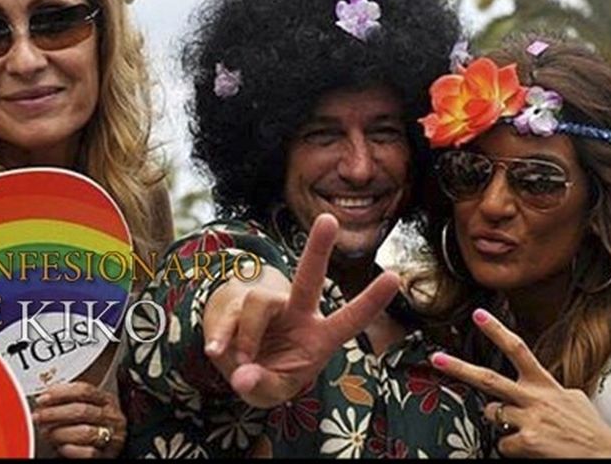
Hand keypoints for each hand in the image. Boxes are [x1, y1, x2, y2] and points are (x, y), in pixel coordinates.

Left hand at [32, 382, 125, 457]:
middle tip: (39, 416)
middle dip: (55, 413)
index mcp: (107, 401)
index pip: (85, 390)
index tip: (43, 398)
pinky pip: (88, 453)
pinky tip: (61, 447)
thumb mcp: (87, 410)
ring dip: (60, 433)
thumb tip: (44, 400)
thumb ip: (71, 402)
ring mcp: (111, 437)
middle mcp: (112, 418)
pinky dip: (71, 450)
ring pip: (85, 432)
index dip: (61, 393)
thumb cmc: (90, 428)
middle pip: (83, 410)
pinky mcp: (106, 456)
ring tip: (47, 434)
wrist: (103, 452)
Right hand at [203, 213, 399, 407]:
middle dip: (317, 249)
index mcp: (319, 337)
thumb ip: (262, 386)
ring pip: (259, 303)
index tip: (394, 277)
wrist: (236, 367)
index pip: (349, 319)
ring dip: (248, 336)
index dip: (370, 301)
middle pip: (309, 277)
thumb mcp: (271, 392)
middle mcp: (298, 313)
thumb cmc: (268, 376)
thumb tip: (243, 376)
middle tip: (329, 219)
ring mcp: (267, 306)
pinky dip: (221, 337)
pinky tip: (215, 351)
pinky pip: (230, 314)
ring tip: (241, 363)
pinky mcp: (236, 305)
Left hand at [429, 308, 610, 457]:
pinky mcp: (526, 441)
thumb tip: (535, 389)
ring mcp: (528, 419)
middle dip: (458, 368)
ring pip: (492, 414)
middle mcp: (533, 398)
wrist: (606, 455)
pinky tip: (530, 448)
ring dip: (501, 422)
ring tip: (525, 428)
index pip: (518, 349)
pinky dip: (512, 448)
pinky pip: (502, 444)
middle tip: (436, 359)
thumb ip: (547, 389)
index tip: (478, 315)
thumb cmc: (588, 428)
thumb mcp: (571, 397)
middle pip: (488, 378)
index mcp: (544, 384)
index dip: (496, 331)